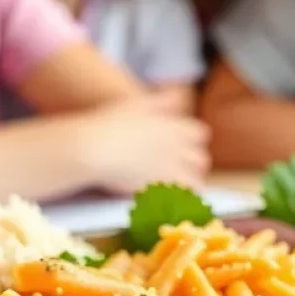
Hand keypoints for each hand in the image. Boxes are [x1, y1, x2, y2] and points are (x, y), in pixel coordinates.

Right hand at [76, 91, 211, 192]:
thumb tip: (179, 96)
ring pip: (195, 180)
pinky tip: (169, 199)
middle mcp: (177, 148)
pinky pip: (181, 197)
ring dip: (189, 183)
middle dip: (194, 164)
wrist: (94, 148)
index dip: (192, 140)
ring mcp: (170, 169)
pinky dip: (179, 199)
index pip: (200, 134)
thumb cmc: (110, 123)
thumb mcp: (137, 103)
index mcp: (174, 127)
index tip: (184, 145)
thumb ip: (162, 100)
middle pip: (201, 158)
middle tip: (180, 167)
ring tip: (177, 187)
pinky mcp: (159, 188)